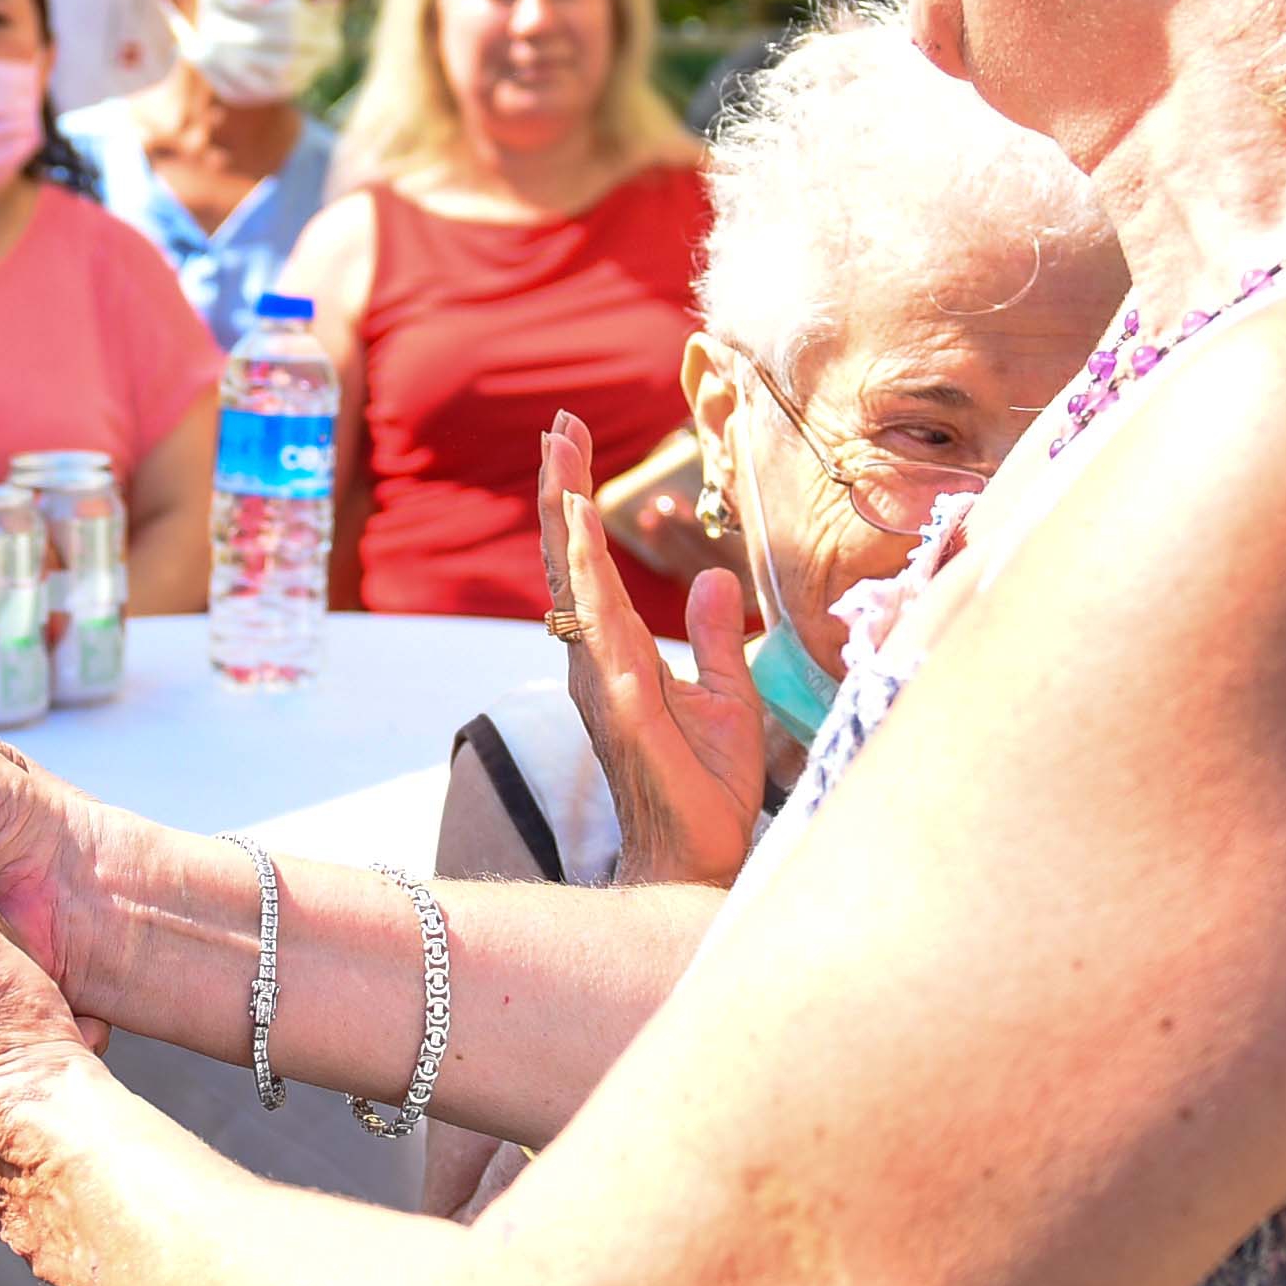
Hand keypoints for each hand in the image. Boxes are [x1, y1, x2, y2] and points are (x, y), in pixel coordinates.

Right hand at [548, 411, 765, 890]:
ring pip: (574, 579)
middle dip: (561, 489)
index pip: (592, 566)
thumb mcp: (728, 698)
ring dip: (565, 512)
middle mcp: (597, 658)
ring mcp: (601, 676)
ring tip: (558, 452)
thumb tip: (713, 579)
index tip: (571, 444)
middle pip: (570, 559)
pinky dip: (584, 568)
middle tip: (557, 424)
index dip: (577, 505)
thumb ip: (715, 639)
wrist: (697, 862)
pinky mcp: (620, 698)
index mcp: (620, 654)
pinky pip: (597, 620)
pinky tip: (577, 524)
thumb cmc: (707, 791)